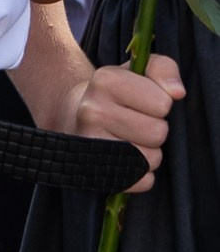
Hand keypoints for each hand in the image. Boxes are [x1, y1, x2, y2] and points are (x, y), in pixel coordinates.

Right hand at [74, 51, 181, 192]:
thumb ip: (164, 69)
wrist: (74, 114)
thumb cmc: (117, 92)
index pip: (162, 104)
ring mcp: (89, 143)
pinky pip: (141, 182)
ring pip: (151, 159)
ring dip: (150, 152)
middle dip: (156, 129)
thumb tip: (177, 92)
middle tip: (138, 123)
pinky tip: (128, 159)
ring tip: (132, 140)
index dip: (160, 104)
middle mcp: (92, 111)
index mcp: (105, 81)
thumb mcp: (140, 70)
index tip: (143, 102)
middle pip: (157, 133)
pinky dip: (142, 174)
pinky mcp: (93, 172)